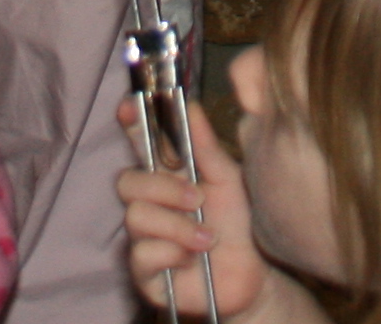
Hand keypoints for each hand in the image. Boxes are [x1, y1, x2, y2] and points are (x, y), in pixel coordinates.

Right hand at [118, 100, 309, 323]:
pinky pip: (142, 254)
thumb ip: (207, 147)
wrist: (254, 274)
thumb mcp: (228, 180)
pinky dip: (172, 252)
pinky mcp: (144, 272)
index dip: (130, 123)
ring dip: (176, 225)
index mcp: (169, 175)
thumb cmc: (240, 223)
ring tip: (208, 237)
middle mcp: (150, 203)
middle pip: (127, 181)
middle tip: (198, 198)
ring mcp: (144, 237)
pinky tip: (193, 258)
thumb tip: (191, 105)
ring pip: (136, 217)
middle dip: (162, 187)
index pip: (139, 143)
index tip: (130, 108)